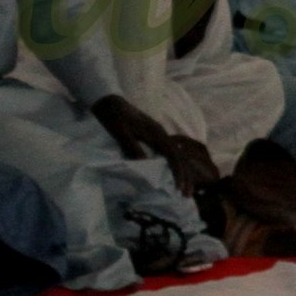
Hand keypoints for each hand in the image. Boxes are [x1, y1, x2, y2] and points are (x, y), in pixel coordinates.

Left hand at [92, 96, 223, 194]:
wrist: (109, 101)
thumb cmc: (113, 116)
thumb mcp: (119, 131)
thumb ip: (131, 146)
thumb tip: (145, 163)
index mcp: (156, 133)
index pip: (173, 155)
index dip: (178, 172)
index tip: (179, 188)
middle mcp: (162, 134)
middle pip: (180, 156)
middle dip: (186, 175)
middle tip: (187, 195)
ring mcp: (159, 135)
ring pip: (177, 155)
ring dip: (182, 172)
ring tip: (185, 188)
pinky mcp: (154, 136)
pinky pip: (170, 153)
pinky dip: (175, 166)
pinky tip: (174, 175)